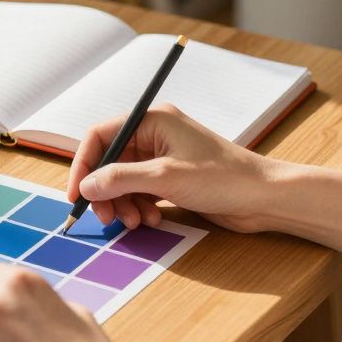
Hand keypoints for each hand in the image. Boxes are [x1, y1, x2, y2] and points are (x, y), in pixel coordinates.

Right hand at [67, 104, 275, 232]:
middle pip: (109, 161)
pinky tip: (152, 219)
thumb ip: (120, 180)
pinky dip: (139, 207)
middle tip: (106, 217)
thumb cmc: (223, 179)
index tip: (77, 194)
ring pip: (123, 180)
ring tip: (136, 222)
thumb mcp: (165, 178)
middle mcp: (155, 134)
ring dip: (123, 203)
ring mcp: (162, 156)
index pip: (101, 136)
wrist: (264, 198)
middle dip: (105, 191)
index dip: (84, 164)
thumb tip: (86, 186)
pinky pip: (139, 191)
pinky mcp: (171, 178)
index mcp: (152, 120)